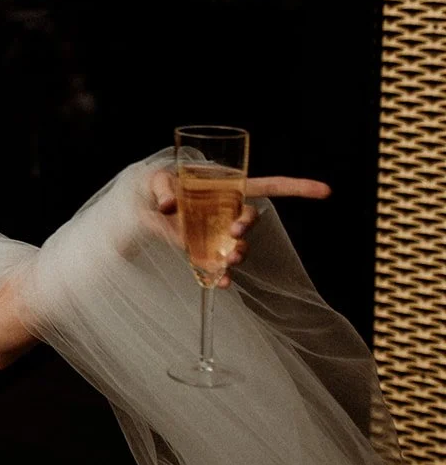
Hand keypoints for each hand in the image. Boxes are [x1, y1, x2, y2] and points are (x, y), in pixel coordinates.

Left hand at [148, 170, 330, 287]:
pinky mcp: (203, 251)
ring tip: (230, 260)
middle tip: (234, 232)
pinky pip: (218, 265)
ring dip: (238, 253)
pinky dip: (221, 275)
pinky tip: (222, 284)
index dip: (296, 188)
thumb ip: (163, 189)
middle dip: (247, 225)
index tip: (325, 191)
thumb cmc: (154, 186)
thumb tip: (169, 206)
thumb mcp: (154, 181)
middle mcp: (225, 210)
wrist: (139, 209)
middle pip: (249, 217)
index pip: (267, 186)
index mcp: (223, 186)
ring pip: (237, 244)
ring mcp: (216, 232)